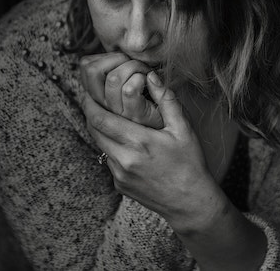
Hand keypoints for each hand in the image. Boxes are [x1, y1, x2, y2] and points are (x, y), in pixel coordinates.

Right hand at [80, 52, 162, 128]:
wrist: (172, 125)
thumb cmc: (152, 100)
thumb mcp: (127, 84)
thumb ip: (117, 71)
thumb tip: (110, 52)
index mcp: (100, 96)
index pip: (86, 67)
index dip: (105, 56)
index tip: (123, 60)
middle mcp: (105, 105)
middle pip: (92, 70)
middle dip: (117, 57)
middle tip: (134, 62)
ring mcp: (119, 112)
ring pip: (113, 78)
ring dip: (134, 66)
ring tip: (145, 71)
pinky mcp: (135, 116)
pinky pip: (129, 89)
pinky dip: (143, 78)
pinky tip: (151, 81)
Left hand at [82, 70, 216, 229]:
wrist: (190, 203)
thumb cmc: (190, 163)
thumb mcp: (184, 129)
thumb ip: (166, 100)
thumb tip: (151, 76)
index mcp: (139, 142)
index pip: (101, 119)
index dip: (91, 103)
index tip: (90, 92)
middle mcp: (124, 160)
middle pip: (94, 131)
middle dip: (90, 113)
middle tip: (92, 98)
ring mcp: (119, 175)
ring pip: (99, 145)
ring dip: (100, 130)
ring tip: (107, 116)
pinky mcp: (119, 185)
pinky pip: (108, 160)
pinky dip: (111, 147)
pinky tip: (123, 140)